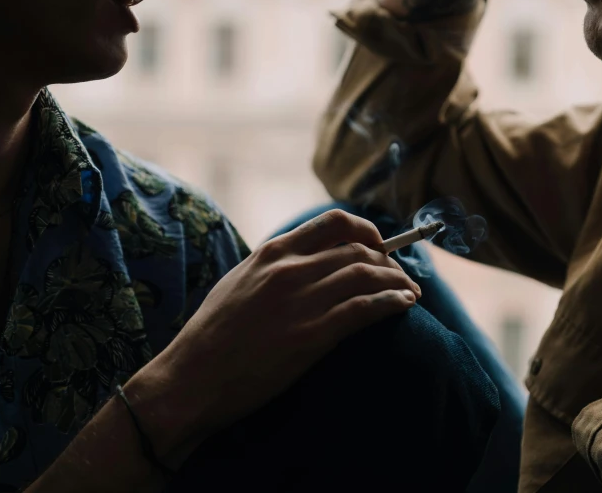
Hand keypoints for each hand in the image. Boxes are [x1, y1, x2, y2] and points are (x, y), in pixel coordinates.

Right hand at [129, 210, 420, 466]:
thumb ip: (272, 266)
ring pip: (366, 274)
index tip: (379, 246)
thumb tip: (303, 260)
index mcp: (271, 252)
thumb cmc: (211, 336)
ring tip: (410, 291)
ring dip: (397, 280)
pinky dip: (391, 302)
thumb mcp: (238, 283)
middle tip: (401, 275)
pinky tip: (405, 306)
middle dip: (389, 260)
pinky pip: (364, 308)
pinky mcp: (310, 335)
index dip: (367, 231)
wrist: (190, 379)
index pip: (334, 223)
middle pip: (358, 248)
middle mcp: (288, 269)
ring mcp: (300, 301)